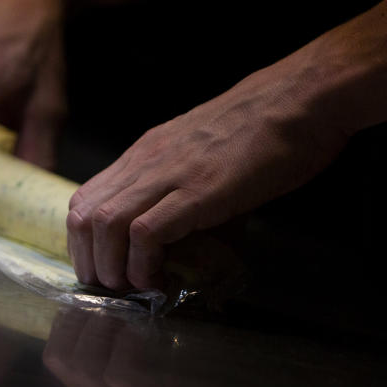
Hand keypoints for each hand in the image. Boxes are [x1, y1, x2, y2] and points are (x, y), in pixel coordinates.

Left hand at [66, 62, 347, 289]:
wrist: (303, 97)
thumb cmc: (265, 127)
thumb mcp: (203, 153)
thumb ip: (181, 186)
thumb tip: (178, 235)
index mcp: (146, 152)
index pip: (85, 198)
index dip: (83, 241)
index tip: (102, 267)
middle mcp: (147, 160)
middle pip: (84, 215)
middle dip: (88, 261)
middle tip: (110, 288)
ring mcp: (171, 173)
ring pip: (105, 224)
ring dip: (111, 267)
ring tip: (131, 288)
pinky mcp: (199, 190)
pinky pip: (146, 232)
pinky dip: (143, 264)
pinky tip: (160, 279)